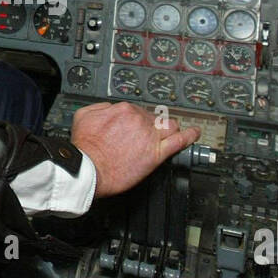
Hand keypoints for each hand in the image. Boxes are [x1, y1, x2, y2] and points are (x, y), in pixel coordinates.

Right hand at [70, 101, 200, 198]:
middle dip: (152, 125)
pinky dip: (189, 136)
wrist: (88, 170)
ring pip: (169, 126)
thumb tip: (110, 108)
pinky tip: (194, 134)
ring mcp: (150, 137)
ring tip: (172, 133)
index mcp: (123, 110)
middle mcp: (139, 120)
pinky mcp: (156, 154)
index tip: (133, 126)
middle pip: (154, 118)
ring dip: (170, 129)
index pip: (137, 110)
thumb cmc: (85, 148)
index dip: (136, 119)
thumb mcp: (83, 116)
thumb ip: (100, 107)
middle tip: (147, 134)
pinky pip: (179, 141)